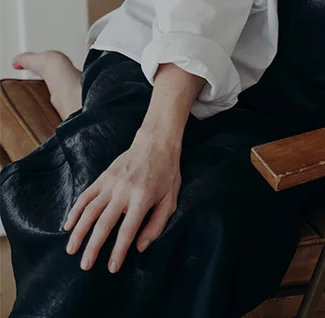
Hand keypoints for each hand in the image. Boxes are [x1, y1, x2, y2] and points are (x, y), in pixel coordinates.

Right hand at [63, 131, 181, 272]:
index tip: (111, 268)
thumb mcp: (170, 199)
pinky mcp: (103, 177)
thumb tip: (140, 247)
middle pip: (104, 223)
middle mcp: (124, 191)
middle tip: (85, 266)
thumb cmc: (166, 173)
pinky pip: (85, 195)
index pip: (127, 230)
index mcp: (142, 198)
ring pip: (90, 210)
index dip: (118, 251)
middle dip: (93, 247)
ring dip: (78, 231)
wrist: (156, 143)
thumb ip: (156, 225)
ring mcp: (111, 183)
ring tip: (71, 250)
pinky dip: (75, 210)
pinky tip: (68, 225)